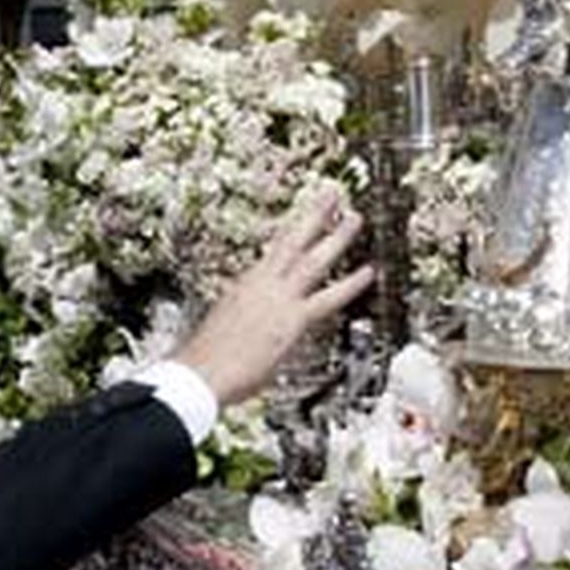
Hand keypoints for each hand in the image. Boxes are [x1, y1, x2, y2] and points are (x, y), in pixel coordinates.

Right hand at [173, 189, 374, 406]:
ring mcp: (278, 301)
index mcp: (243, 287)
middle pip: (291, 242)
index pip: (273, 256)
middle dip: (313, 216)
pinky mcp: (292, 321)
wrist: (200, 374)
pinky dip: (351, 284)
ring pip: (313, 261)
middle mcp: (261, 286)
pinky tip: (369, 273)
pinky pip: (329, 298)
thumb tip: (249, 331)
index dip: (292, 236)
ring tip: (355, 218)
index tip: (304, 222)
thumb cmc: (202, 362)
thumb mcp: (222, 331)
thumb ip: (243, 323)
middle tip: (331, 196)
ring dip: (336, 237)